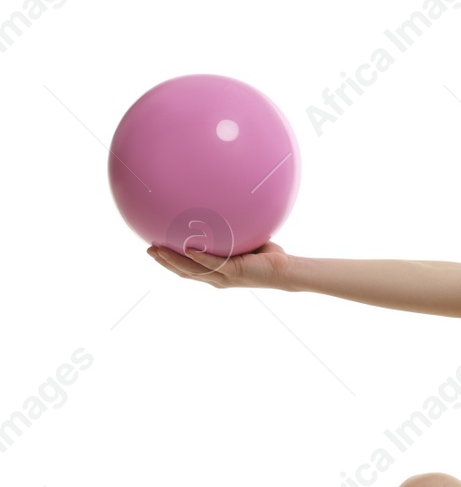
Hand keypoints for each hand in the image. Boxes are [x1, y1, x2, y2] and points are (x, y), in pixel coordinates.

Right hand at [148, 239, 287, 289]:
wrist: (285, 270)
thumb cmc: (267, 256)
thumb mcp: (244, 241)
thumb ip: (230, 231)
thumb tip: (220, 208)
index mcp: (217, 273)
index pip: (188, 270)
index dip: (170, 263)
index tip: (155, 250)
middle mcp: (217, 278)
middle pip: (184, 272)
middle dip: (164, 263)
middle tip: (148, 250)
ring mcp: (225, 277)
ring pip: (193, 271)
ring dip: (173, 262)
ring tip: (157, 251)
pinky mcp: (235, 272)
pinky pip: (213, 264)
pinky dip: (199, 258)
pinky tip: (187, 250)